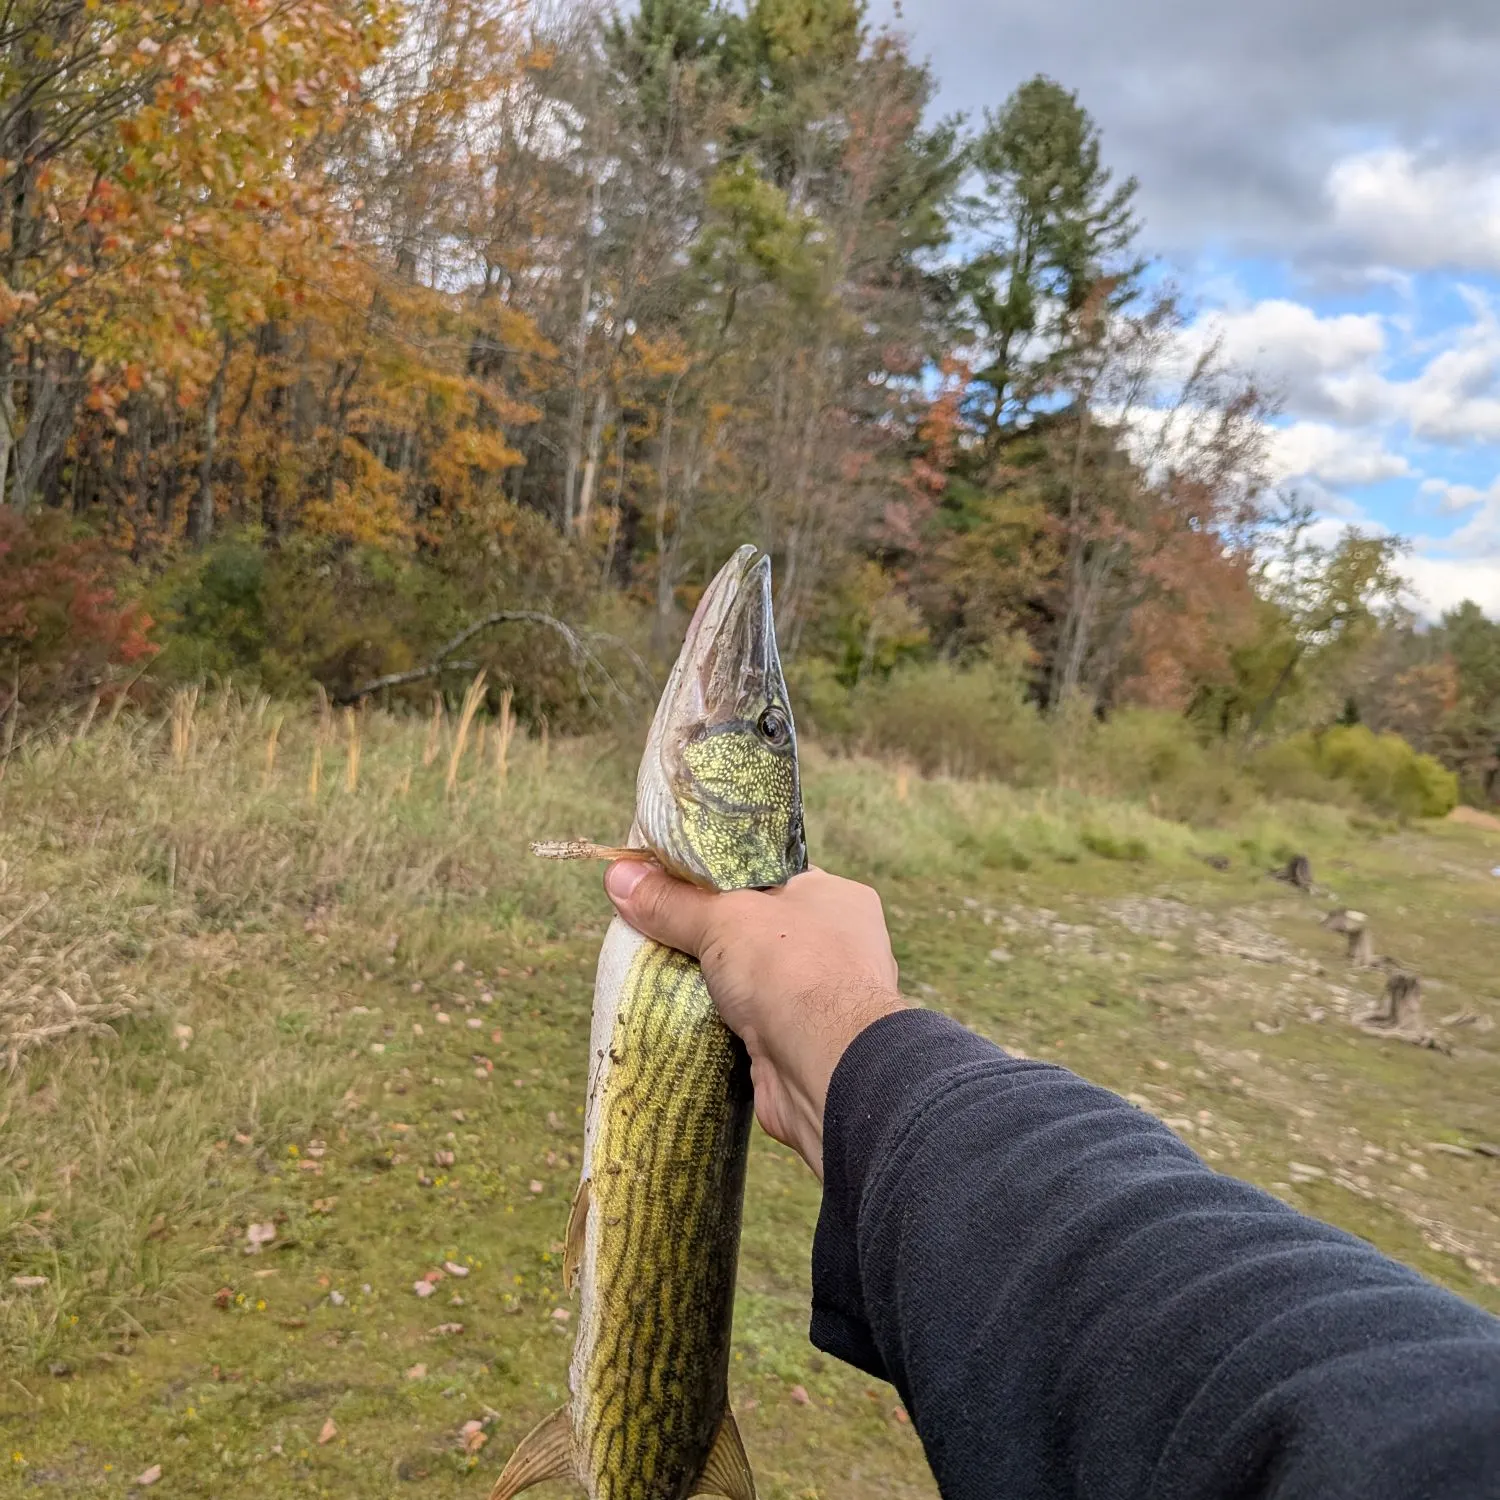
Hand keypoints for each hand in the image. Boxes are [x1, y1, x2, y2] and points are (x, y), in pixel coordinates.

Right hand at [603, 862, 904, 1177]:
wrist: (825, 1068)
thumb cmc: (791, 970)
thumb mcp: (722, 918)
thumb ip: (671, 901)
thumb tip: (619, 875)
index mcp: (834, 897)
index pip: (770, 874)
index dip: (719, 876)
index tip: (670, 877)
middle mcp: (835, 944)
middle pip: (754, 928)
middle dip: (708, 931)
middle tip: (653, 922)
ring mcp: (818, 998)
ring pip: (747, 979)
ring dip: (708, 980)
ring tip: (651, 964)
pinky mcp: (795, 1043)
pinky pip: (744, 1022)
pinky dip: (714, 1019)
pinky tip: (673, 1011)